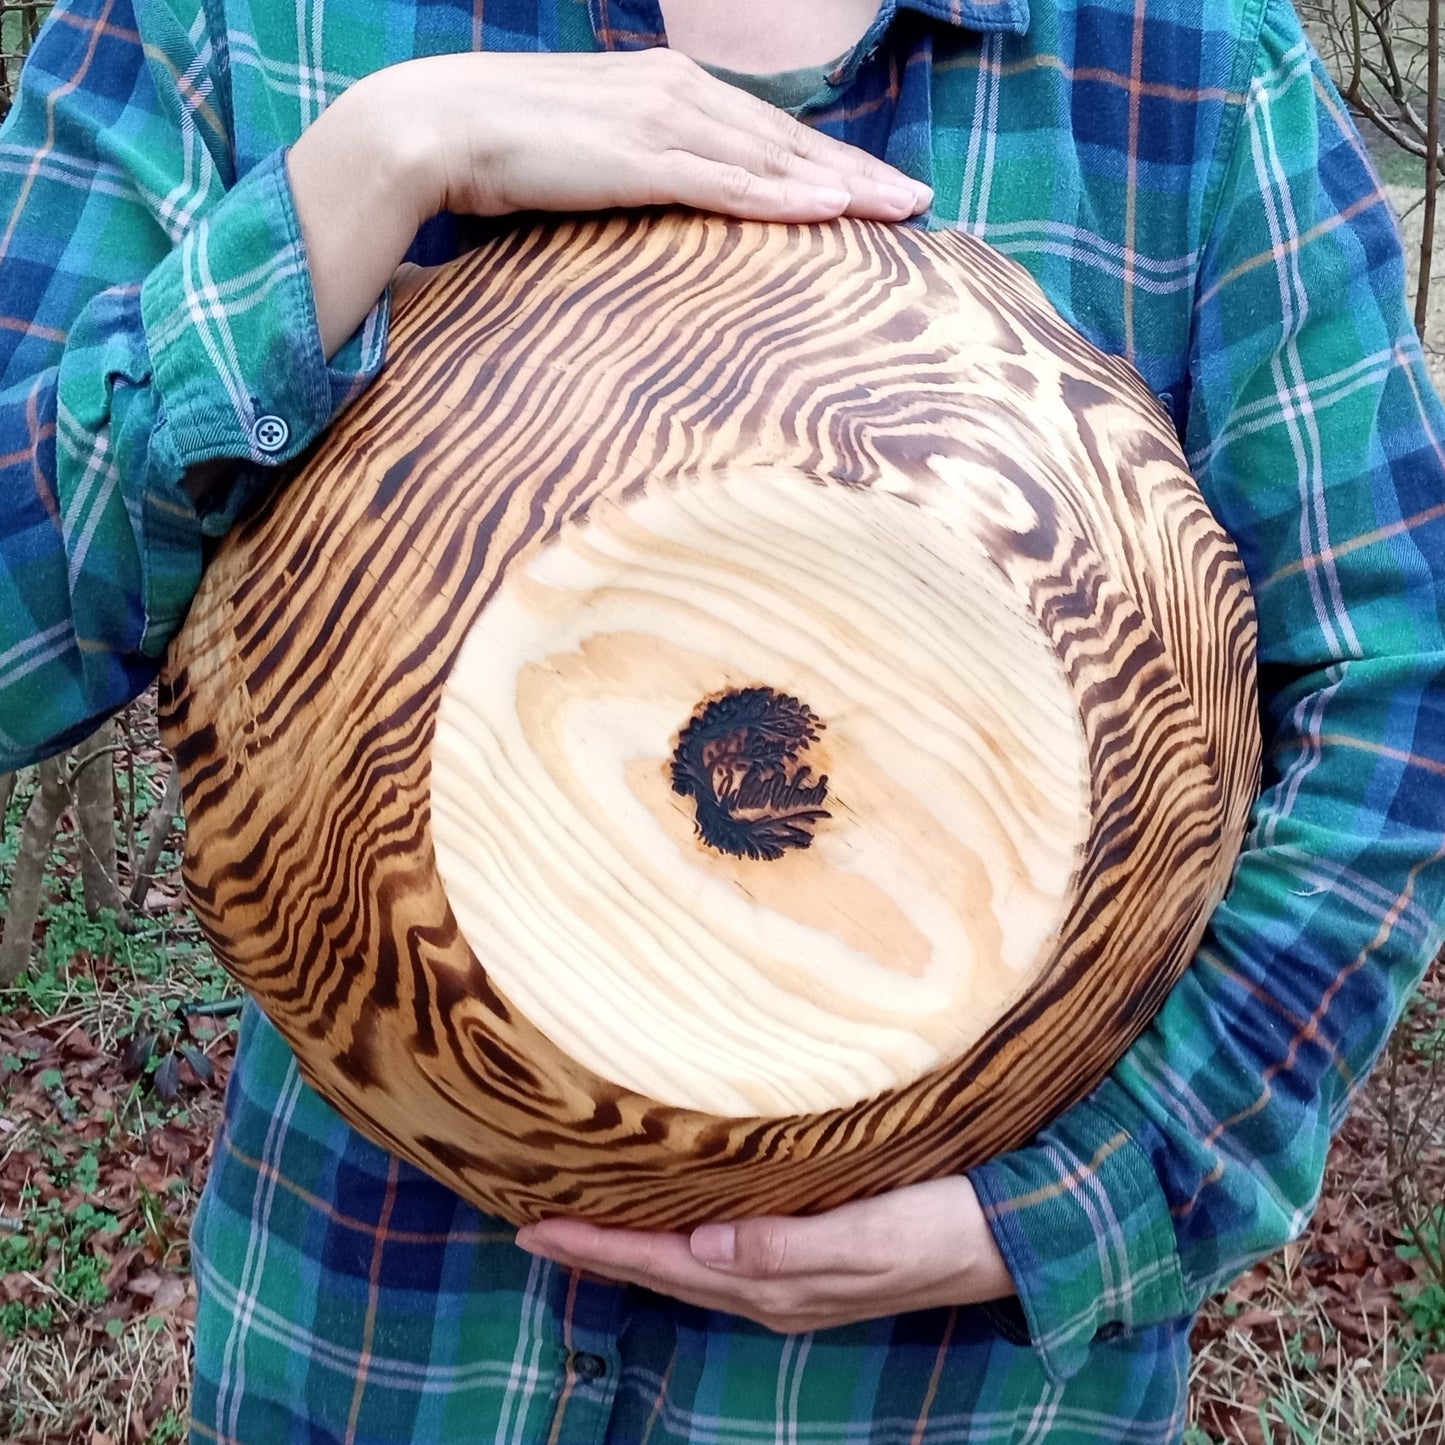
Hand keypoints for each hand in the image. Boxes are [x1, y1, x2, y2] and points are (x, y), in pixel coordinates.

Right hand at [289, 49, 931, 356]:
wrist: (435, 126)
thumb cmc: (505, 152)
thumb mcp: (588, 160)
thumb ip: (637, 174)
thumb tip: (663, 212)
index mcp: (667, 92)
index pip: (766, 135)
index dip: (827, 163)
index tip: (875, 192)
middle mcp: (679, 93)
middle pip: (788, 143)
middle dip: (859, 174)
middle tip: (919, 204)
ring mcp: (663, 119)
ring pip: (774, 159)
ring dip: (843, 186)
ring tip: (900, 212)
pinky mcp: (641, 154)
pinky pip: (729, 181)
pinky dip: (784, 196)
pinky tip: (833, 212)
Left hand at [514, 1176, 1015, 1333]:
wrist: (1012, 1238)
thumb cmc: (946, 1227)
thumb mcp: (872, 1237)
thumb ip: (790, 1247)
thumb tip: (705, 1248)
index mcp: (777, 1286)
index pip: (666, 1264)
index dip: (598, 1247)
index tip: (535, 1227)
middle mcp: (772, 1290)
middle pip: (663, 1268)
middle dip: (596, 1250)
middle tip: (531, 1224)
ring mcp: (791, 1277)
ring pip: (686, 1262)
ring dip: (630, 1245)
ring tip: (580, 1222)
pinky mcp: (811, 1253)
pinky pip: (719, 1250)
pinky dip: (675, 1235)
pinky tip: (668, 1217)